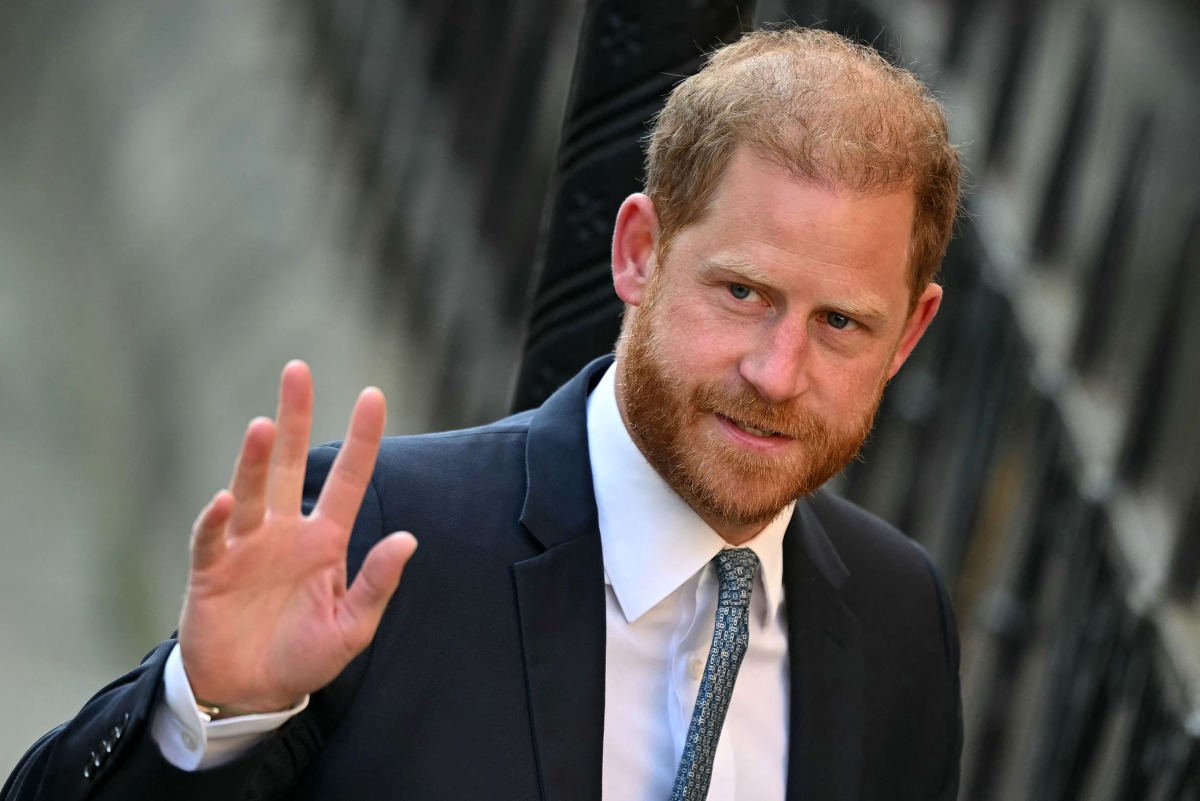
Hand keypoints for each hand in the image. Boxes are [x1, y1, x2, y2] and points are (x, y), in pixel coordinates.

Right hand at [178, 360, 416, 713]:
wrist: (251, 693)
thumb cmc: (305, 657)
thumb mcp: (352, 628)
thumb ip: (377, 584)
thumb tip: (409, 538)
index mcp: (326, 540)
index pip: (349, 479)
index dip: (361, 439)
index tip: (374, 394)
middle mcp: (285, 531)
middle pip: (292, 463)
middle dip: (296, 416)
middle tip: (298, 369)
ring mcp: (246, 546)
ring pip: (252, 491)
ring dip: (256, 460)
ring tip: (264, 426)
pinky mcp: (211, 570)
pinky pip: (211, 538)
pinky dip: (215, 520)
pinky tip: (224, 502)